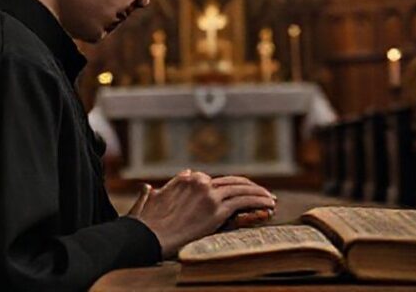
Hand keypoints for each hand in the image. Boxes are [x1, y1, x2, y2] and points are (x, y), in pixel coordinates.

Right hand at [127, 170, 275, 257]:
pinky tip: (268, 205)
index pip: (215, 180)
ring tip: (270, 199)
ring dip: (259, 193)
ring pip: (241, 189)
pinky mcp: (216, 209)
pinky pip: (243, 201)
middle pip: (231, 182)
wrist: (146, 236)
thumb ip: (153, 193)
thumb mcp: (148, 201)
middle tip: (263, 193)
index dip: (230, 186)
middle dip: (249, 187)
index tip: (239, 192)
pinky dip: (258, 201)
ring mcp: (208, 194)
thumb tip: (149, 187)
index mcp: (186, 179)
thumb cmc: (145, 225)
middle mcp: (199, 182)